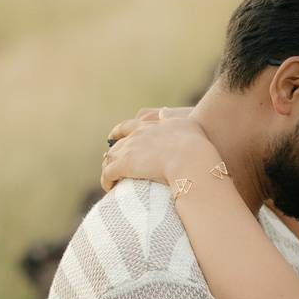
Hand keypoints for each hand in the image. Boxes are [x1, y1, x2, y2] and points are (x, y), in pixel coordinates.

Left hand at [101, 108, 216, 192]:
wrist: (189, 158)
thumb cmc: (192, 143)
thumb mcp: (183, 123)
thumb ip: (170, 117)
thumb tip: (163, 111)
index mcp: (148, 126)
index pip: (128, 126)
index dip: (118, 132)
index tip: (112, 136)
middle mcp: (136, 135)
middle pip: (117, 144)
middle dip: (113, 154)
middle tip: (112, 164)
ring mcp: (129, 150)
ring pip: (110, 158)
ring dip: (108, 168)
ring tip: (111, 180)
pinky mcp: (125, 165)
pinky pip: (108, 173)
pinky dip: (106, 180)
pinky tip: (109, 187)